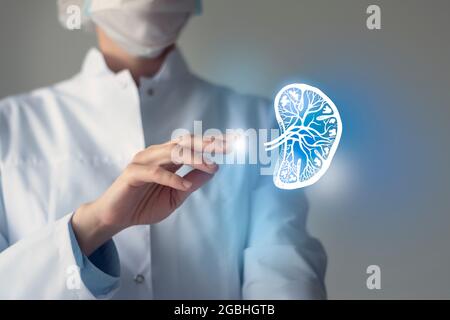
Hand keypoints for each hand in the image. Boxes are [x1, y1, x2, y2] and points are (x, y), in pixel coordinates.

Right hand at [71, 135, 226, 254]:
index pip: (193, 145)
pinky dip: (171, 178)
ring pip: (172, 153)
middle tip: (227, 147)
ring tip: (211, 166)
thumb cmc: (144, 205)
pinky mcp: (133, 173)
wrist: (116, 217)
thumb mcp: (176, 196)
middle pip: (185, 143)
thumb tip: (214, 170)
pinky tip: (184, 184)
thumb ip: (192, 183)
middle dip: (207, 144)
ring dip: (194, 158)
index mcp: (168, 158)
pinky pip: (155, 172)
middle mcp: (157, 154)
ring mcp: (144, 161)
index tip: (233, 143)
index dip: (212, 142)